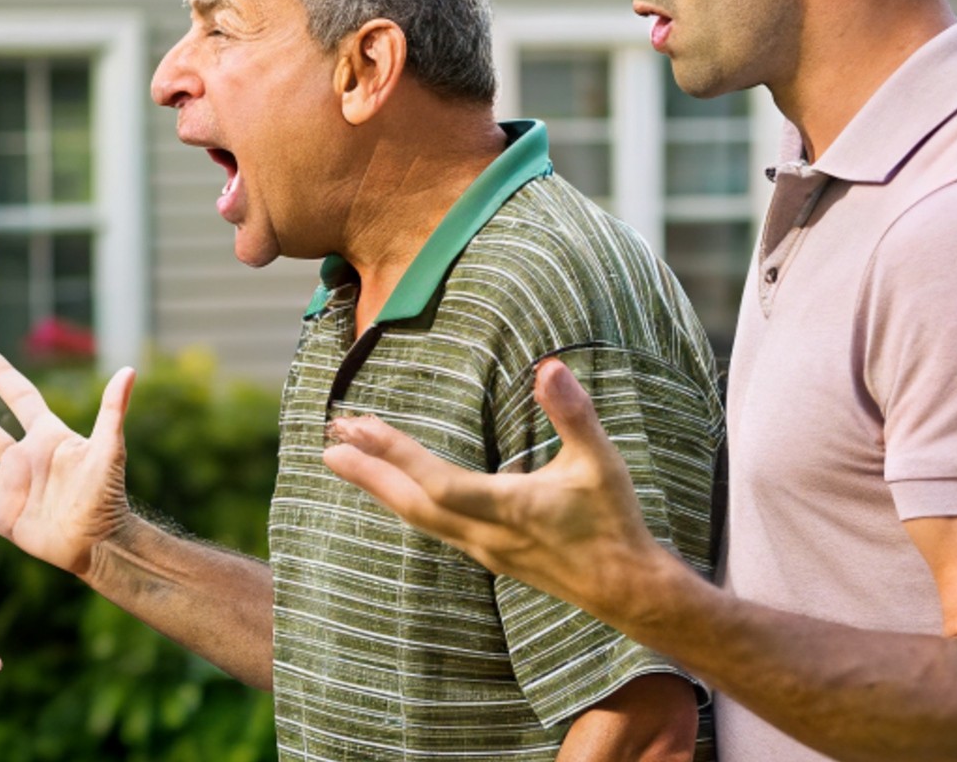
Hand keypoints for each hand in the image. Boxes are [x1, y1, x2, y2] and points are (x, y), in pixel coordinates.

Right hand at [0, 348, 135, 576]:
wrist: (100, 543)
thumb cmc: (107, 495)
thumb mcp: (108, 449)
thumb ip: (112, 410)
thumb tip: (129, 371)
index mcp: (47, 438)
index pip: (21, 398)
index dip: (2, 377)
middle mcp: (23, 460)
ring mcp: (9, 489)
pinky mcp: (0, 518)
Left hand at [322, 357, 669, 624]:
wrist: (627, 589)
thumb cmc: (614, 523)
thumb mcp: (601, 463)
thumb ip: (575, 414)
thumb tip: (550, 367)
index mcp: (508, 510)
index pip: (437, 483)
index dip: (395, 455)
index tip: (359, 426)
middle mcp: (485, 535)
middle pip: (411, 505)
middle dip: (367, 473)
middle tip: (328, 443)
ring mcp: (483, 549)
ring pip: (417, 518)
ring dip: (379, 487)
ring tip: (344, 460)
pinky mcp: (488, 554)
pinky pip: (432, 526)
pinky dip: (404, 501)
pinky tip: (394, 489)